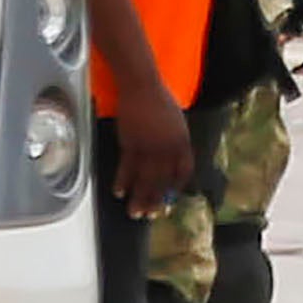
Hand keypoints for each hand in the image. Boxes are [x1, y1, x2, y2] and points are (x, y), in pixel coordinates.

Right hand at [107, 99, 191, 213]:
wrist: (142, 87)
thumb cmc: (160, 102)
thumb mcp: (176, 123)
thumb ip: (176, 143)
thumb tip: (171, 163)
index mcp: (183, 142)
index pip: (184, 171)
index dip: (177, 187)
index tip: (170, 199)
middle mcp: (168, 148)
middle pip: (163, 180)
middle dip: (157, 200)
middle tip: (151, 215)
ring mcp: (149, 147)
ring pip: (144, 179)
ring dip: (139, 198)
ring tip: (134, 213)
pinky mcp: (131, 144)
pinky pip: (127, 168)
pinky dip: (122, 181)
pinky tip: (119, 192)